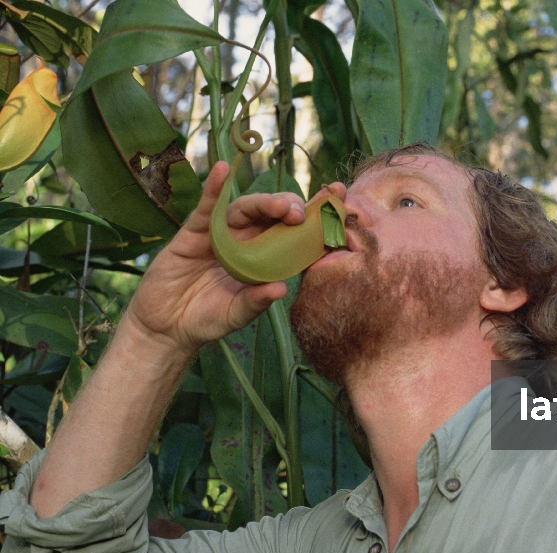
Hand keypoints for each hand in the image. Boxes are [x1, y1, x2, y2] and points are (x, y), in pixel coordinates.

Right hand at [121, 162, 308, 353]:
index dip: (315, 216)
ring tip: (280, 206)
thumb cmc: (206, 320)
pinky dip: (214, 188)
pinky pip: (207, 207)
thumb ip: (255, 303)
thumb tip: (280, 289)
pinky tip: (221, 170)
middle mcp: (247, 242)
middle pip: (274, 215)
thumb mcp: (234, 315)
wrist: (167, 326)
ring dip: (264, 203)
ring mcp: (222, 235)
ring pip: (246, 209)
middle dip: (291, 208)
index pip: (294, 234)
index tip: (338, 199)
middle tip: (300, 214)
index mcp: (265, 259)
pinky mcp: (194, 233)